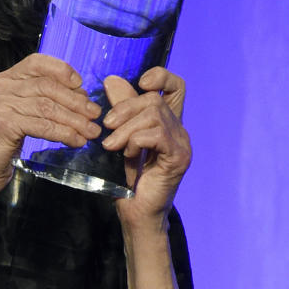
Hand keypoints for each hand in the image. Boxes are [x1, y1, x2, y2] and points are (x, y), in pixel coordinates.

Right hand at [0, 54, 101, 192]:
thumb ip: (41, 98)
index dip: (62, 70)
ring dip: (75, 120)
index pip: (37, 63)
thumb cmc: (3, 142)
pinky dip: (64, 134)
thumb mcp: (20, 112)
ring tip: (91, 131)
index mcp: (4, 79)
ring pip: (47, 107)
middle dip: (76, 101)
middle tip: (95, 114)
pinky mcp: (3, 124)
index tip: (80, 84)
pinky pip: (43, 126)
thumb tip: (80, 94)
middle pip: (47, 86)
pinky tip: (76, 141)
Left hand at [101, 67, 190, 226]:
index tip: (141, 82)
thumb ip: (120, 110)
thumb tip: (112, 80)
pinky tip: (127, 154)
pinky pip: (156, 135)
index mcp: (167, 122)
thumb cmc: (126, 179)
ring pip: (153, 116)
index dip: (161, 76)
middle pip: (154, 100)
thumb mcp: (119, 137)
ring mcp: (182, 144)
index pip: (175, 86)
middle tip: (106, 128)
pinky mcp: (178, 158)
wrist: (135, 212)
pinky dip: (135, 141)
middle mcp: (179, 130)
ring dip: (125, 129)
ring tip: (112, 146)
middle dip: (124, 110)